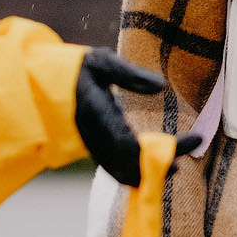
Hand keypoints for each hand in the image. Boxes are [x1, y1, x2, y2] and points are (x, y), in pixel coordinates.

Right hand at [75, 48, 199, 185]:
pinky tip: (145, 167)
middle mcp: (97, 139)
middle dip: (157, 168)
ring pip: (121, 170)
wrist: (41, 84)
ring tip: (169, 167)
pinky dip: (132, 171)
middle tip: (179, 165)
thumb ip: (128, 74)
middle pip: (132, 165)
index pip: (141, 143)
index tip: (195, 139)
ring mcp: (93, 146)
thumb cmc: (75, 70)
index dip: (169, 147)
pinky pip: (114, 167)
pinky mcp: (92, 147)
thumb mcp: (101, 63)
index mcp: (101, 120)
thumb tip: (160, 86)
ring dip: (145, 173)